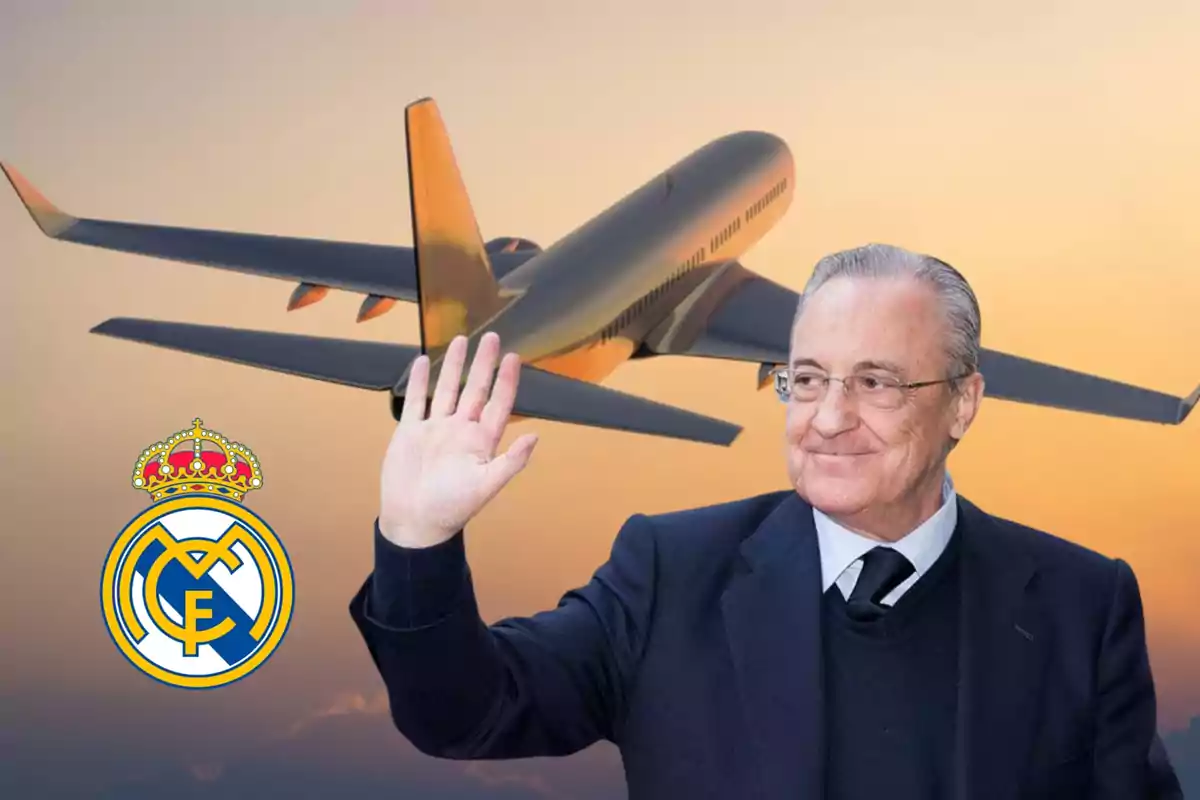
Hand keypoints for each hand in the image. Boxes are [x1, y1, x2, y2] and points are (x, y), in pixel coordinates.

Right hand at [379, 332, 538, 547]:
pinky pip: (416, 402)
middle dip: (483, 364)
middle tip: (492, 338)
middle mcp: (461, 430)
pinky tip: (423, 362)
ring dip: (453, 366)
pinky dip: (419, 382)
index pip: (499, 403)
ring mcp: (436, 429)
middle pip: (475, 389)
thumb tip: (536, 437)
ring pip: (446, 389)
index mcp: (482, 441)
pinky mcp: (411, 432)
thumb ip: (511, 461)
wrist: (414, 522)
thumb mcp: (487, 485)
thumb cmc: (452, 508)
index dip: (506, 381)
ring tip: (460, 340)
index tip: (513, 357)